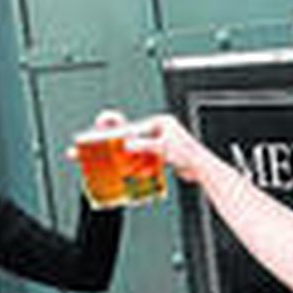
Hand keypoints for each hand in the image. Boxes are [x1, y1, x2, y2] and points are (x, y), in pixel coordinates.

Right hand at [72, 110, 212, 183]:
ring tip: (101, 160)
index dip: (115, 131)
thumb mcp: (164, 148)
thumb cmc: (190, 154)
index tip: (101, 132)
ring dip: (120, 156)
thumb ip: (145, 145)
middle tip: (90, 146)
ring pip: (132, 149)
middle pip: (127, 137)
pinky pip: (141, 159)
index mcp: (159, 122)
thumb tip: (128, 144)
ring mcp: (158, 143)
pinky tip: (124, 170)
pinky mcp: (159, 155)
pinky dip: (133, 164)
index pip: (132, 127)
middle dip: (110, 142)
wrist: (202, 169)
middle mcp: (157, 131)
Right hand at [122, 113, 210, 182]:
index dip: (129, 136)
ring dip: (140, 158)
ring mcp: (167, 141)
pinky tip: (141, 170)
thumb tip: (127, 145)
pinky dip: (147, 163)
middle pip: (143, 138)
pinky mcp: (168, 153)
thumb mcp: (160, 147)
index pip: (141, 127)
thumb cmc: (185, 152)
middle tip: (122, 154)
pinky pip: (154, 157)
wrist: (200, 166)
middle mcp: (165, 129)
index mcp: (163, 122)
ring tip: (130, 165)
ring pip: (147, 149)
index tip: (119, 142)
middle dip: (133, 148)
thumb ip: (142, 145)